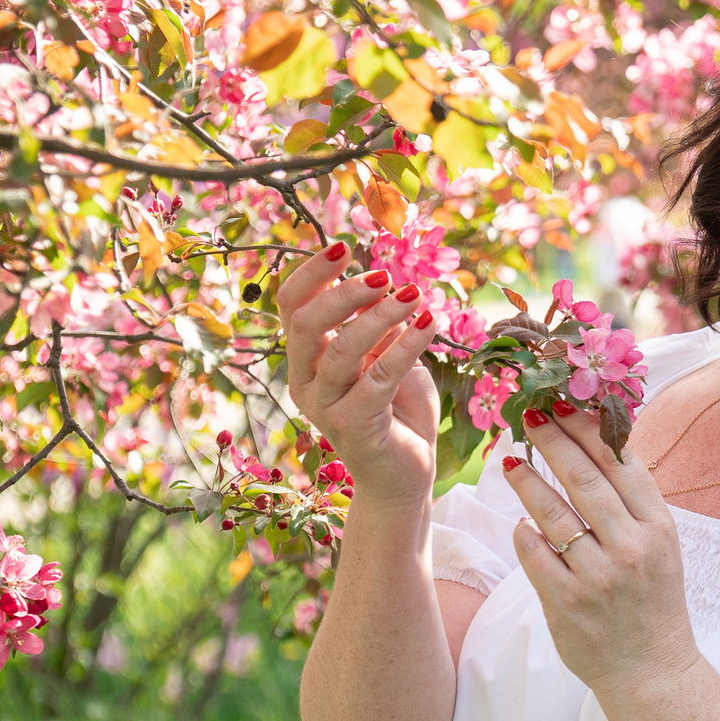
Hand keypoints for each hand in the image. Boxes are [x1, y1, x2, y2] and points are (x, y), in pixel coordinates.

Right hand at [278, 242, 439, 507]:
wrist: (405, 475)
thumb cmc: (397, 411)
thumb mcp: (387, 357)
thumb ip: (378, 325)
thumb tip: (384, 281)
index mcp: (305, 359)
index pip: (290, 306)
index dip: (311, 273)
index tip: (343, 246)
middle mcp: (305, 382)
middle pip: (305, 324)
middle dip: (343, 293)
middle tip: (384, 275)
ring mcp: (324, 407)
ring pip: (341, 350)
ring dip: (380, 316)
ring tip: (414, 295)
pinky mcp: (354, 427)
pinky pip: (379, 377)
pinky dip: (406, 345)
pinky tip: (429, 323)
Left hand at [505, 405, 702, 696]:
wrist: (652, 670)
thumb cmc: (652, 601)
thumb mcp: (660, 546)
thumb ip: (633, 503)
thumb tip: (598, 444)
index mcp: (660, 527)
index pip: (621, 464)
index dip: (590, 430)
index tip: (566, 404)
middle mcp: (632, 547)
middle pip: (584, 478)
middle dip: (552, 440)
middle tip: (529, 414)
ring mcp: (599, 575)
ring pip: (553, 513)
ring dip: (528, 481)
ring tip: (510, 462)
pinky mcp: (567, 601)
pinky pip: (535, 554)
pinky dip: (525, 534)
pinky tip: (521, 524)